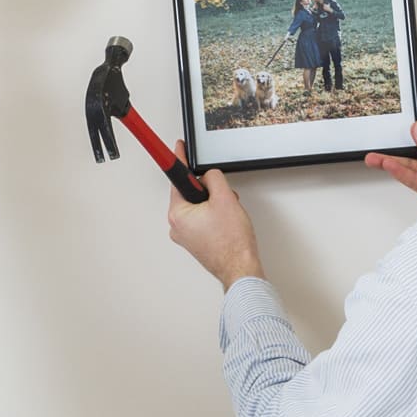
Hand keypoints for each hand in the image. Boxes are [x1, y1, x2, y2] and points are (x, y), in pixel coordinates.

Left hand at [166, 145, 265, 287]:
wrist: (239, 268)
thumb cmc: (231, 243)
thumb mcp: (225, 198)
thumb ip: (214, 178)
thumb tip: (210, 175)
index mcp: (178, 213)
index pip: (177, 179)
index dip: (180, 159)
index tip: (178, 147)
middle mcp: (177, 226)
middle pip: (191, 193)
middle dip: (210, 192)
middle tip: (223, 199)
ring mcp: (185, 235)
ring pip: (199, 207)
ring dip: (215, 205)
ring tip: (227, 217)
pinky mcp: (195, 242)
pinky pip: (202, 220)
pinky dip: (214, 217)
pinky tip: (226, 224)